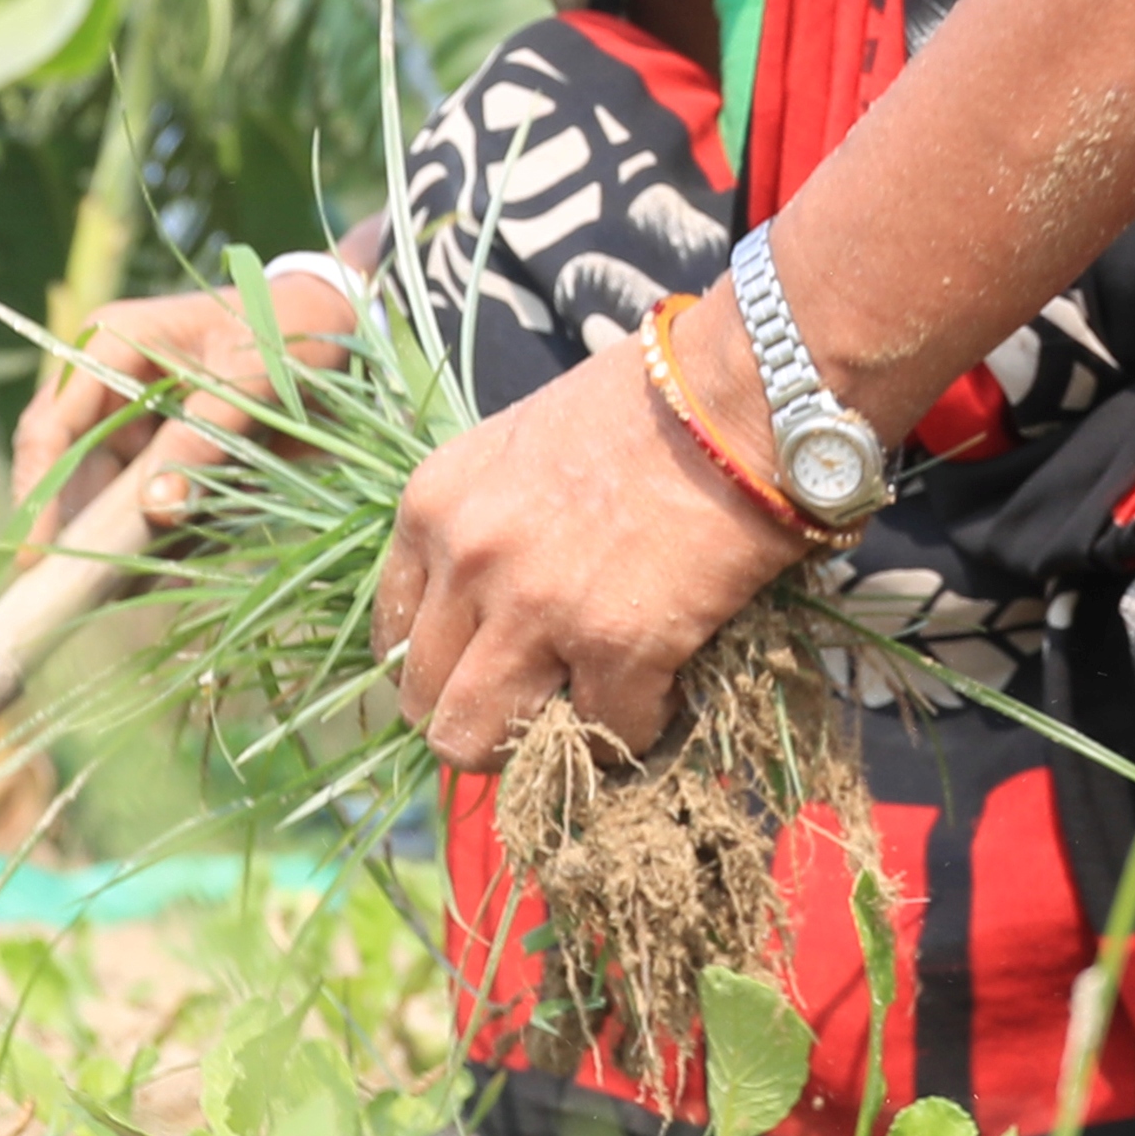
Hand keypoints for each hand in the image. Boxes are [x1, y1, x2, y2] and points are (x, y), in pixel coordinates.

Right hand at [3, 274, 363, 559]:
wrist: (338, 326)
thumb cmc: (286, 329)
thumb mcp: (248, 378)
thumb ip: (202, 439)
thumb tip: (156, 509)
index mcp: (109, 347)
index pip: (49, 427)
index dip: (38, 494)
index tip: (37, 556)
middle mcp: (111, 390)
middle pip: (69, 474)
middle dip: (76, 533)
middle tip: (79, 596)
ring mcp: (139, 429)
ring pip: (108, 503)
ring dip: (121, 547)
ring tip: (127, 593)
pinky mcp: (169, 462)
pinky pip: (153, 513)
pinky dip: (164, 546)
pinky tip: (175, 576)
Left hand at [375, 297, 807, 771]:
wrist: (743, 388)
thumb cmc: (648, 399)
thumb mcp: (522, 447)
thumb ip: (489, 521)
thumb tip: (493, 597)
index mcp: (433, 504)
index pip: (392, 632)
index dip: (440, 666)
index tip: (481, 671)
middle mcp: (466, 560)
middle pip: (425, 703)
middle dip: (479, 718)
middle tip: (537, 707)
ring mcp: (534, 608)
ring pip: (480, 743)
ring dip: (533, 746)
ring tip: (585, 721)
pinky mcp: (615, 645)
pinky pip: (603, 734)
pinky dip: (635, 729)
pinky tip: (664, 690)